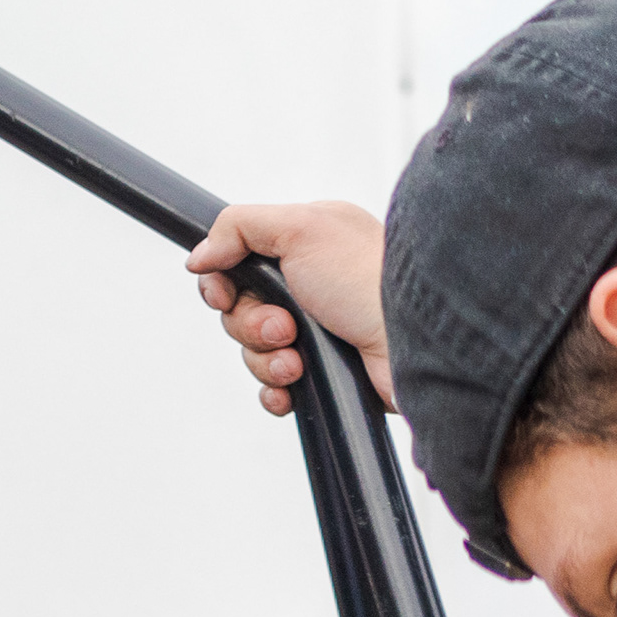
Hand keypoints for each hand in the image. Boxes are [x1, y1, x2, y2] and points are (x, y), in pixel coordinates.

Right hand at [183, 202, 394, 417]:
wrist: (417, 345)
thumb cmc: (370, 281)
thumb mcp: (303, 227)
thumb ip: (239, 226)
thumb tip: (199, 255)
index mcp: (307, 245)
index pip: (237, 262)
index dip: (221, 282)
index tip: (224, 292)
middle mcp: (311, 286)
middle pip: (238, 309)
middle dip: (250, 324)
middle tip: (284, 326)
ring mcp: (318, 331)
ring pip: (254, 351)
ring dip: (266, 359)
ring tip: (298, 359)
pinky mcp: (326, 371)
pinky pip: (274, 387)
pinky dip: (277, 390)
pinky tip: (295, 386)